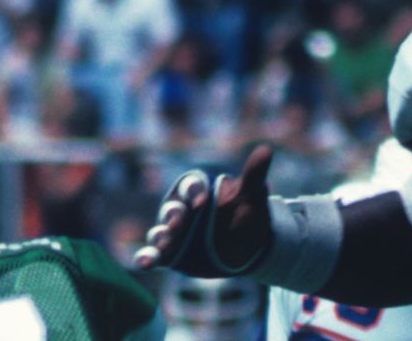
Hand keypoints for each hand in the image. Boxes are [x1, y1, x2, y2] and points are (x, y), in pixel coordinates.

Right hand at [133, 144, 274, 276]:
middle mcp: (181, 208)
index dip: (194, 191)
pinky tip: (145, 263)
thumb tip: (266, 149)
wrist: (248, 248)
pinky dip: (146, 257)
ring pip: (160, 231)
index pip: (191, 186)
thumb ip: (253, 175)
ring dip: (159, 236)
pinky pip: (153, 254)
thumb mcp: (252, 197)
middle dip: (174, 215)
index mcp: (199, 190)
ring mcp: (172, 231)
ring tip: (163, 243)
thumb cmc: (246, 215)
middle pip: (172, 208)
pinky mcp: (169, 253)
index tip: (201, 201)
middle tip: (178, 222)